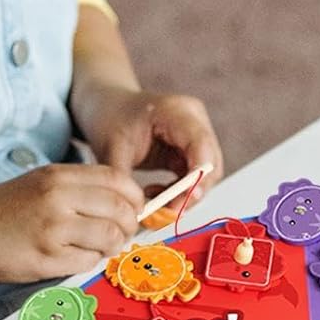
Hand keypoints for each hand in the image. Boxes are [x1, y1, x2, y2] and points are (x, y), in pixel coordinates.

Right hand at [0, 164, 146, 282]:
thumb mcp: (38, 184)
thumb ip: (77, 190)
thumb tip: (121, 205)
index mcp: (58, 176)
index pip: (119, 180)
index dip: (135, 198)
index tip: (134, 210)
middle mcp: (58, 197)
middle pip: (121, 210)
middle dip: (128, 227)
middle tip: (118, 236)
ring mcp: (52, 228)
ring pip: (109, 238)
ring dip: (109, 247)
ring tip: (93, 249)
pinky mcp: (44, 258)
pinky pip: (86, 262)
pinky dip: (86, 263)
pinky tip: (71, 259)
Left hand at [80, 87, 222, 203]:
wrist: (109, 106)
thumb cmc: (110, 118)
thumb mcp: (111, 148)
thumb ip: (124, 179)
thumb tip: (135, 212)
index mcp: (177, 111)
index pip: (200, 145)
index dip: (198, 175)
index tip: (185, 201)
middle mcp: (194, 120)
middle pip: (209, 164)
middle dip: (190, 193)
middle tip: (165, 213)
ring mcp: (196, 133)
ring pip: (205, 175)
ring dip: (183, 195)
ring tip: (153, 200)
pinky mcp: (190, 148)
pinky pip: (194, 176)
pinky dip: (178, 191)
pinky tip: (155, 191)